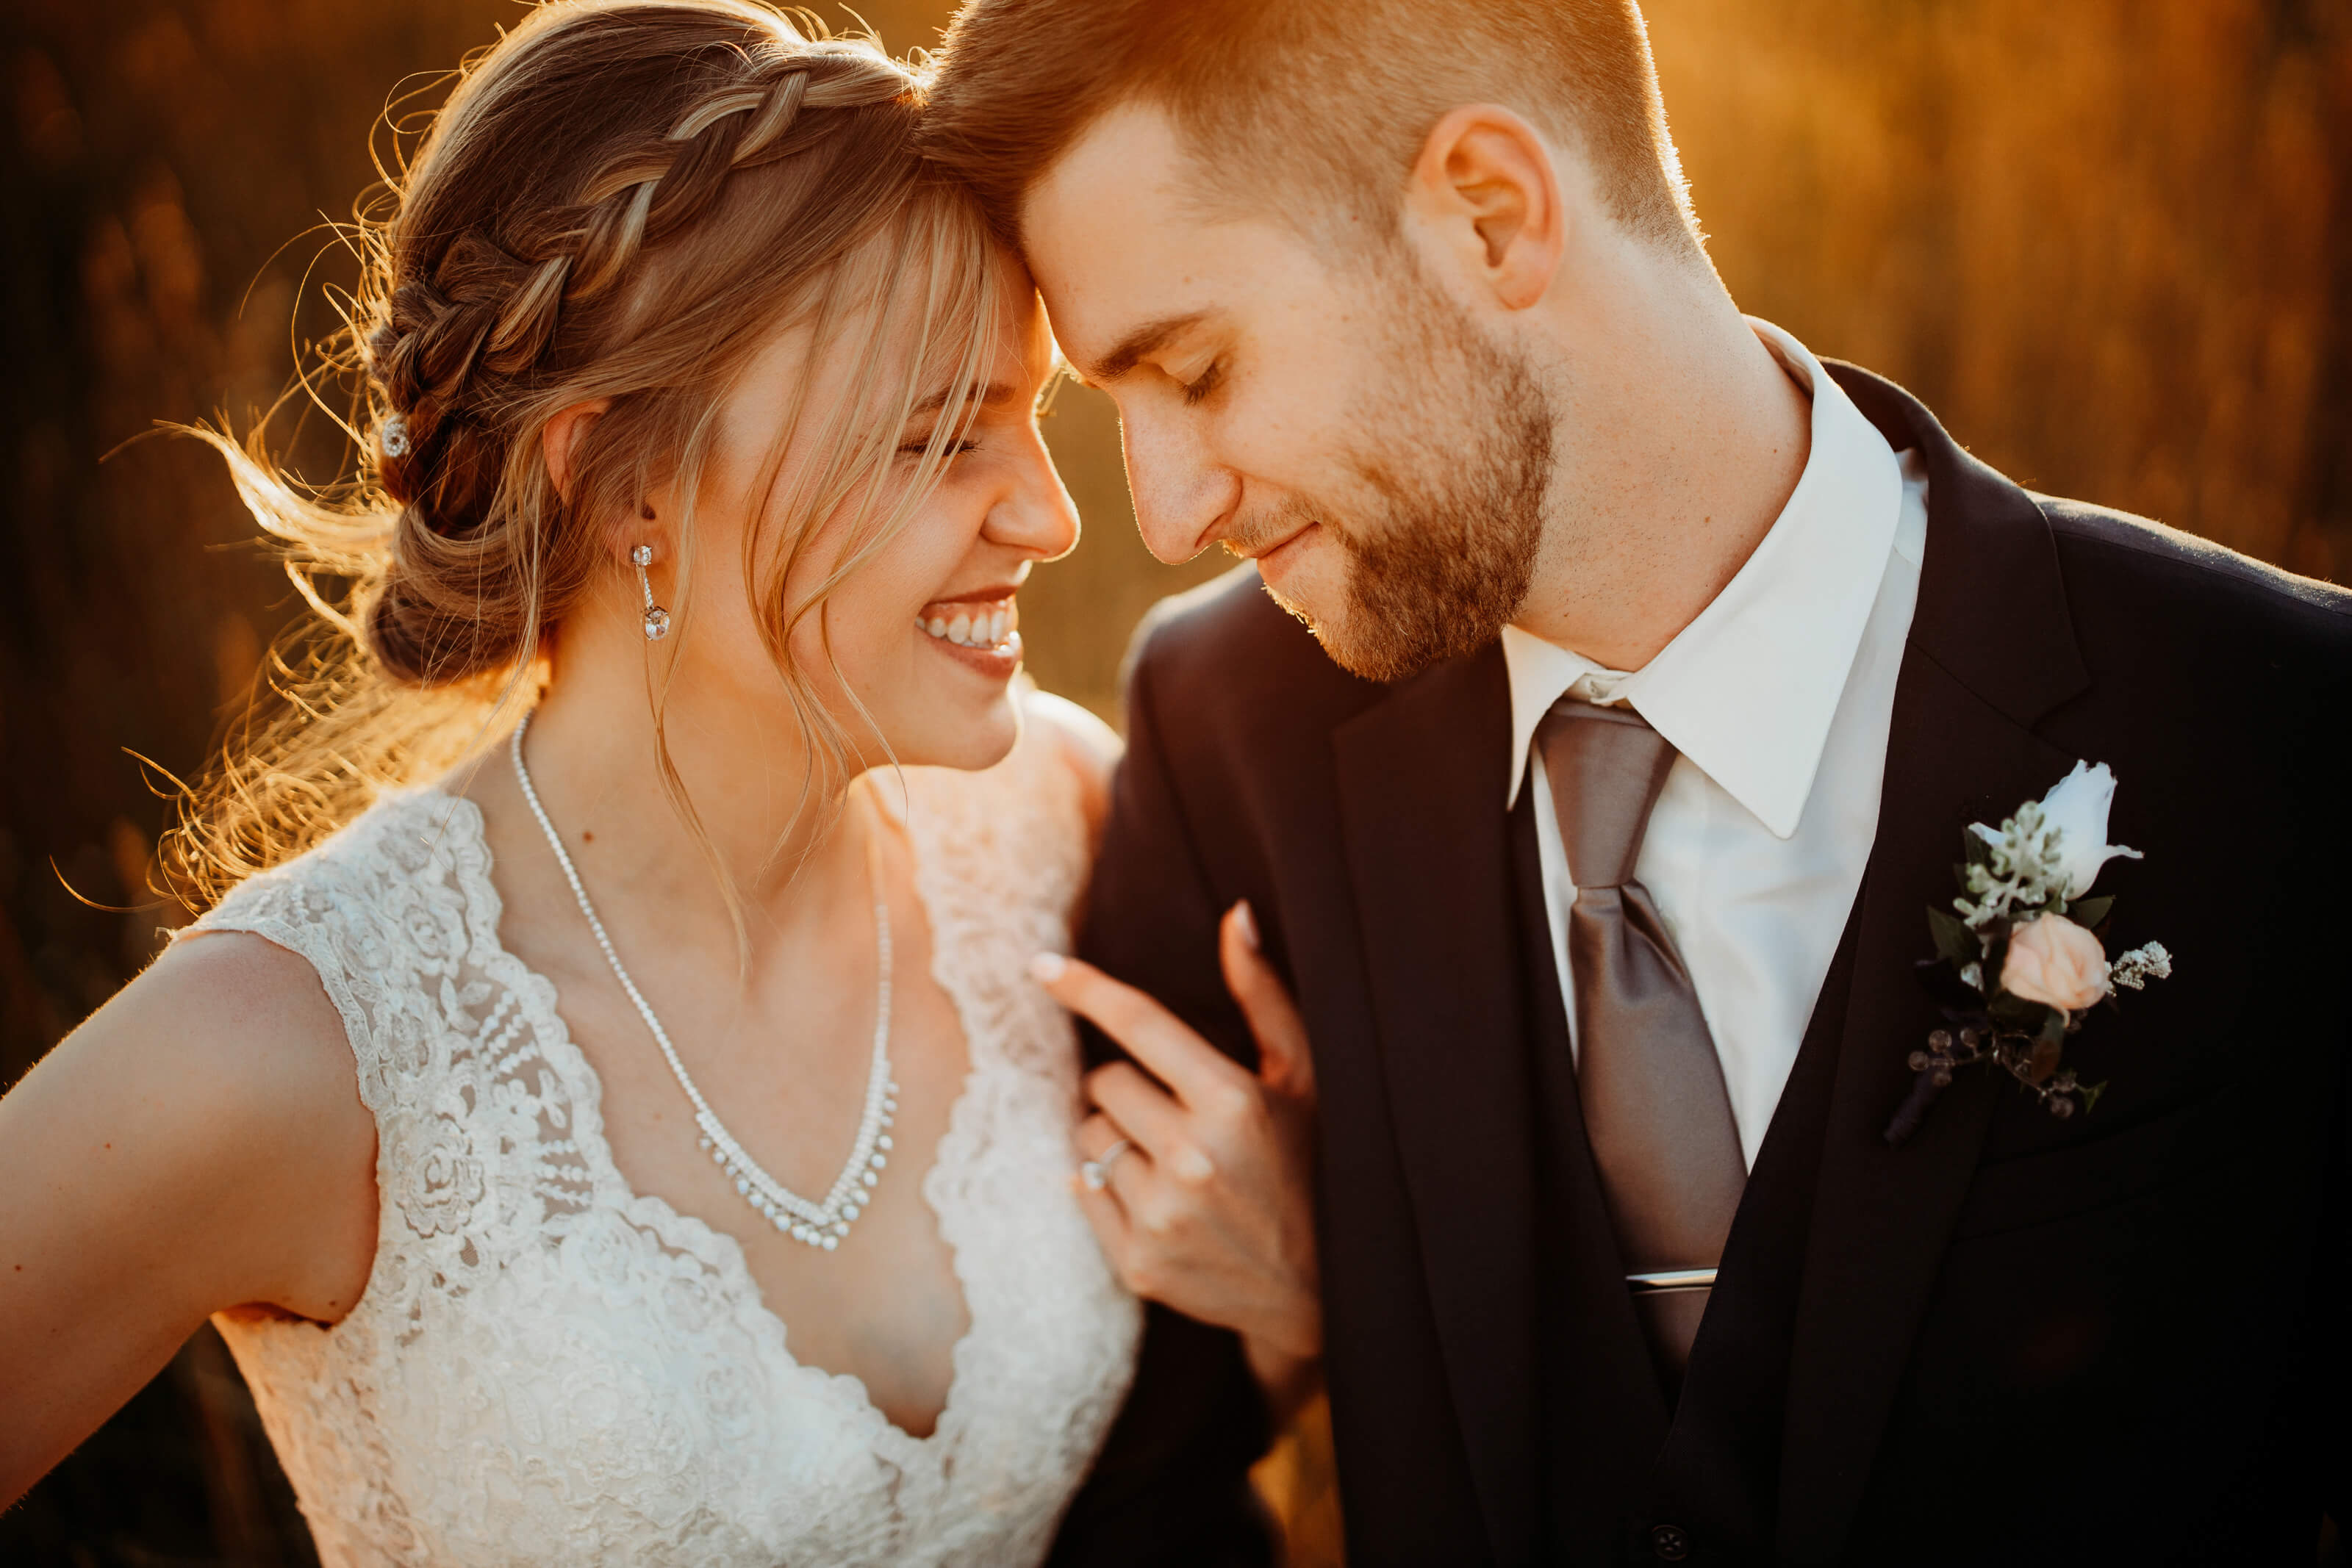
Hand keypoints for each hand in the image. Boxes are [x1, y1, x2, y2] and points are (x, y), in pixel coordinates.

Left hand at [1030, 902, 1322, 1415]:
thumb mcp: (1302, 1078)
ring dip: (1117, 1137)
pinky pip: (1082, 1191)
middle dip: (1127, 1086)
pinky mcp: (1138, 1263)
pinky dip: (1108, 1185)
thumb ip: (1263, 996)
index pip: (1138, 1024)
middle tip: (1171, 1109)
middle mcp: (1192, 1159)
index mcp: (1234, 1103)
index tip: (1042, 965)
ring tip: (1171, 1160)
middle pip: (1103, 1083)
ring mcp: (1161, 1216)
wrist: (1321, 1290)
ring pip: (1088, 1137)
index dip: (1085, 988)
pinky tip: (1158, 1198)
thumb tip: (1235, 915)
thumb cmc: (1313, 1164)